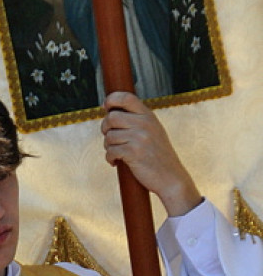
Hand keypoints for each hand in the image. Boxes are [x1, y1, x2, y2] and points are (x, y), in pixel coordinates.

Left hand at [101, 91, 201, 216]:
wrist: (170, 177)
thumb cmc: (158, 156)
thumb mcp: (153, 131)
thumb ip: (138, 121)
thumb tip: (111, 114)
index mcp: (148, 116)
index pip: (127, 97)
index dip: (111, 99)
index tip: (105, 107)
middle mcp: (144, 123)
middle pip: (111, 117)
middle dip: (105, 128)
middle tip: (109, 138)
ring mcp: (139, 138)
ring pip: (109, 136)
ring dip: (108, 146)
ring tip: (115, 153)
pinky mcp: (134, 153)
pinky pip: (111, 151)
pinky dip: (110, 158)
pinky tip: (115, 162)